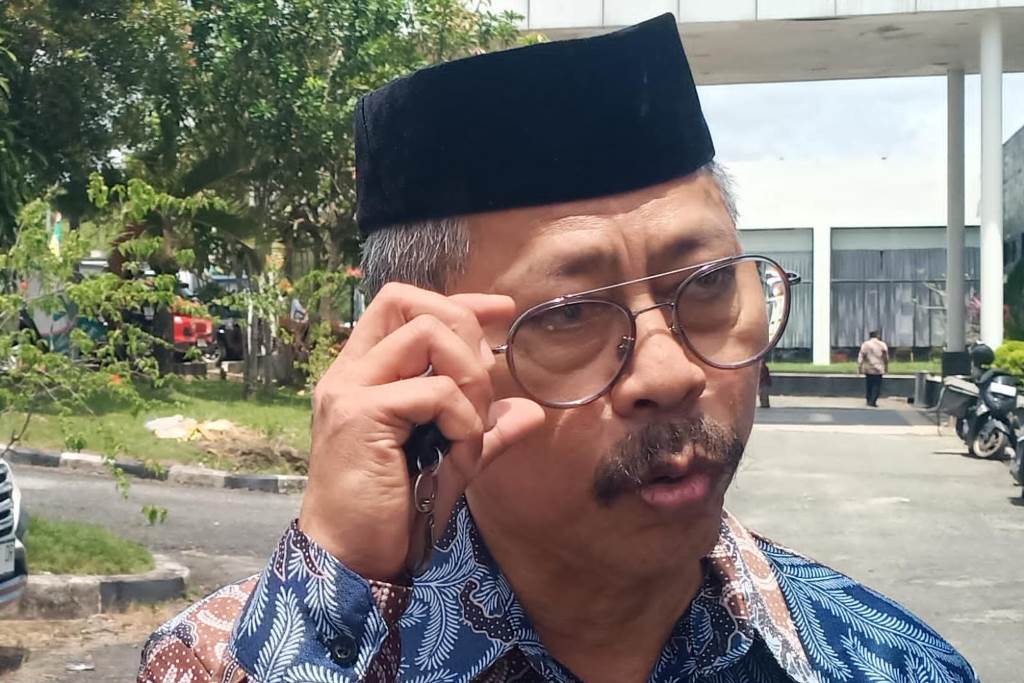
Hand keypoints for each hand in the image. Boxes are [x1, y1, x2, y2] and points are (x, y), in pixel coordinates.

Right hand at [298, 283, 545, 581]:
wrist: (352, 560)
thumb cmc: (394, 511)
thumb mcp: (450, 461)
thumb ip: (483, 430)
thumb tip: (530, 411)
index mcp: (362, 374)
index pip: (402, 304)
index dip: (457, 302)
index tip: (501, 311)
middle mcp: (350, 372)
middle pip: (411, 303)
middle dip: (465, 333)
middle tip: (480, 390)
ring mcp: (350, 390)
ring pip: (428, 335)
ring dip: (469, 378)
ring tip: (469, 429)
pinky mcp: (360, 415)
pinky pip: (436, 391)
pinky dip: (464, 420)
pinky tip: (460, 454)